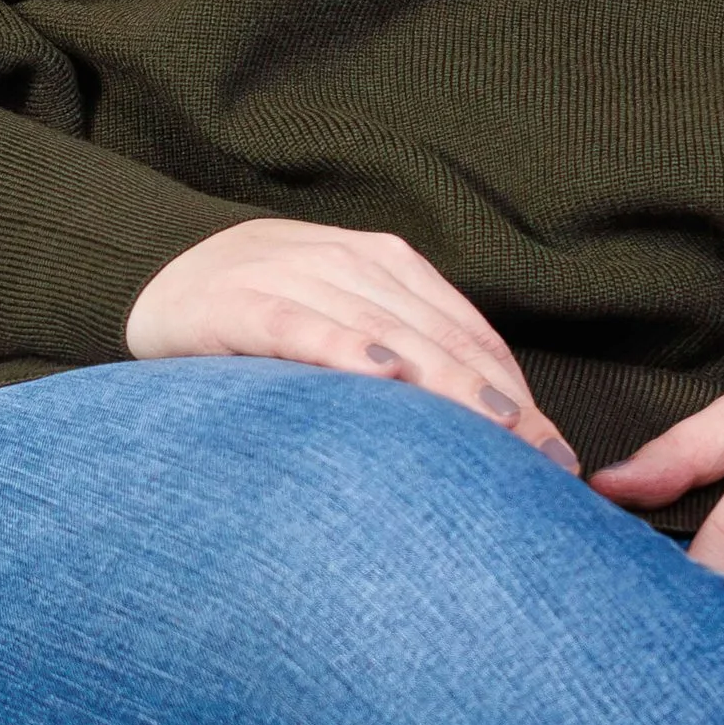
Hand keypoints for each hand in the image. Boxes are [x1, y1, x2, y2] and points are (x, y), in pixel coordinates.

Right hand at [124, 218, 582, 471]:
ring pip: (385, 331)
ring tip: (493, 429)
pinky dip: (341, 346)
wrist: (168, 272)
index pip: (469, 334)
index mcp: (390, 266)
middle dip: (498, 402)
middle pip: (440, 338)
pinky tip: (378, 375)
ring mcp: (296, 276)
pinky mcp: (240, 301)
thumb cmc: (274, 314)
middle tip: (542, 461)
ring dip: (444, 383)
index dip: (518, 392)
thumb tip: (494, 429)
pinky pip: (299, 324)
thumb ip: (409, 358)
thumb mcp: (348, 320)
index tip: (555, 455)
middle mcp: (353, 264)